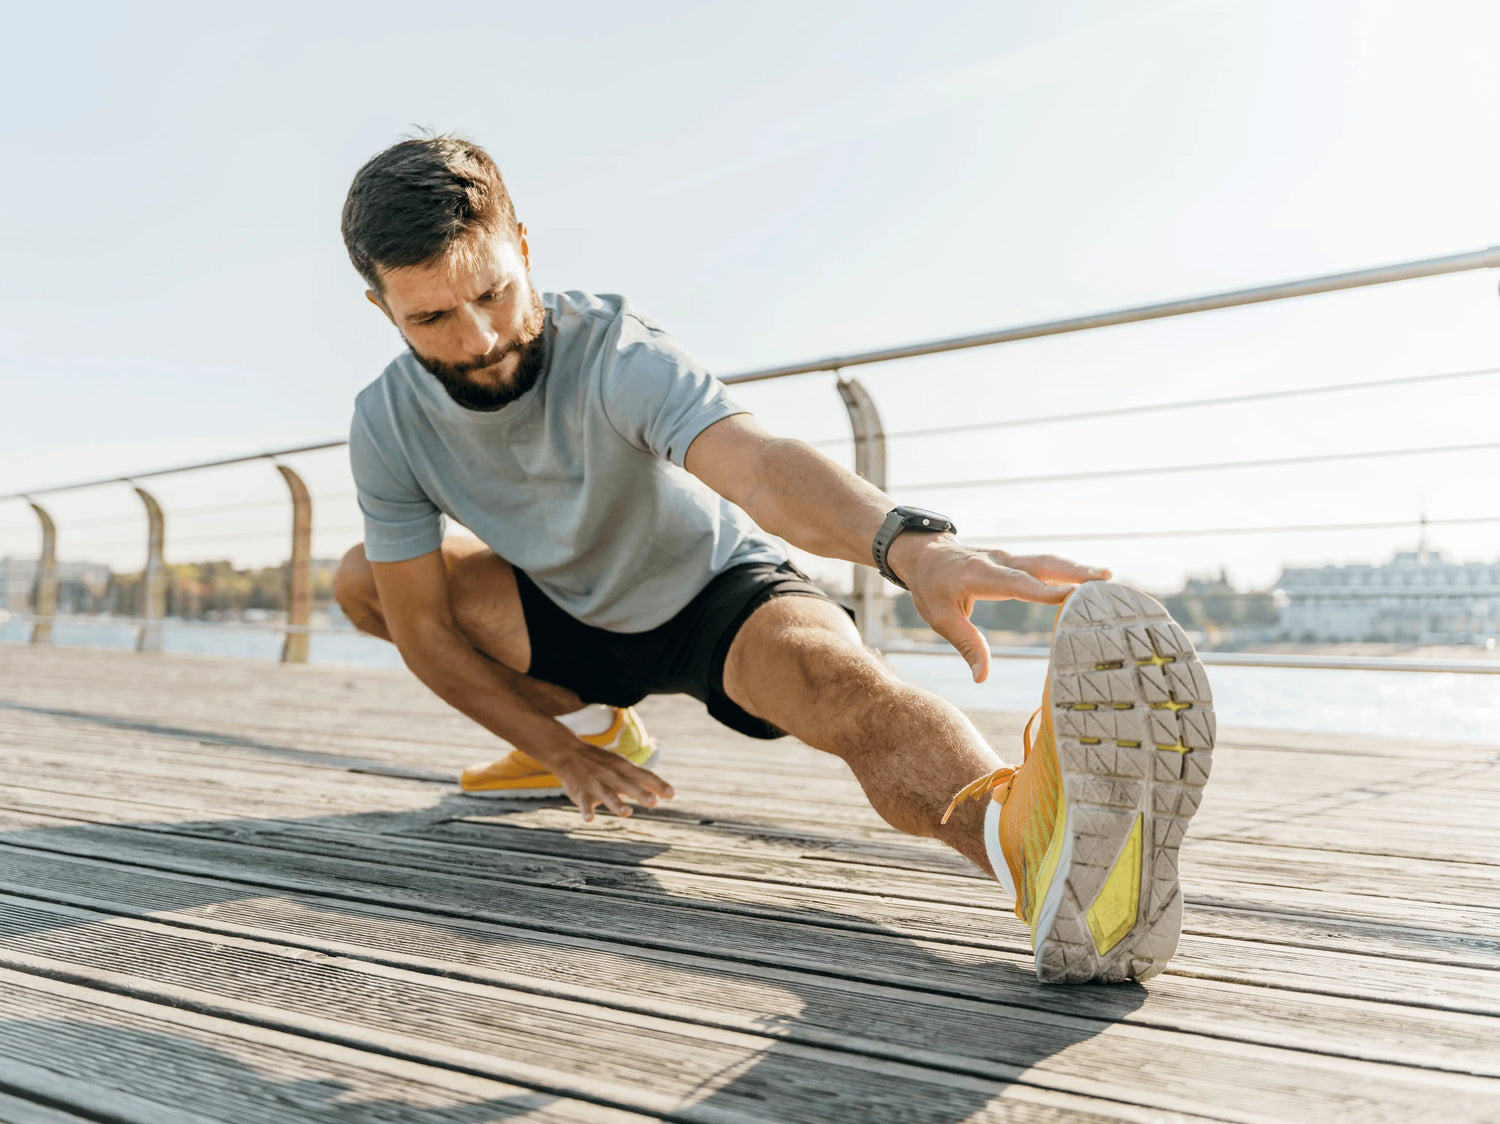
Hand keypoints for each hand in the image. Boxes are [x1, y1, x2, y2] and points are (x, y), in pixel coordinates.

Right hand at [549, 739, 675, 821]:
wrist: (569, 752)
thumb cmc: (604, 763)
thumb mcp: (625, 766)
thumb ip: (646, 781)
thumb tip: (671, 793)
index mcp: (625, 769)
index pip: (644, 776)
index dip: (658, 785)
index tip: (671, 794)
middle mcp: (613, 777)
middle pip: (629, 786)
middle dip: (641, 794)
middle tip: (654, 802)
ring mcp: (597, 785)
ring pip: (608, 796)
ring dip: (617, 805)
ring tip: (627, 812)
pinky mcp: (582, 794)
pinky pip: (584, 804)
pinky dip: (586, 811)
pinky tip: (589, 819)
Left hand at [891, 534, 1109, 683]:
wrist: (924, 553)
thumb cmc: (931, 587)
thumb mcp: (940, 618)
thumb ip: (966, 645)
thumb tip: (982, 678)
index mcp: (981, 575)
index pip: (1018, 583)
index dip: (1046, 591)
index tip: (1075, 596)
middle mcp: (1000, 562)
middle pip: (1041, 565)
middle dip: (1074, 572)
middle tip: (1106, 580)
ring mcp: (1009, 559)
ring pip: (1046, 561)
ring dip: (1076, 568)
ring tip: (1108, 578)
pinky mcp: (1014, 562)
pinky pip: (1043, 565)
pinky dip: (1067, 570)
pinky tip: (1089, 580)